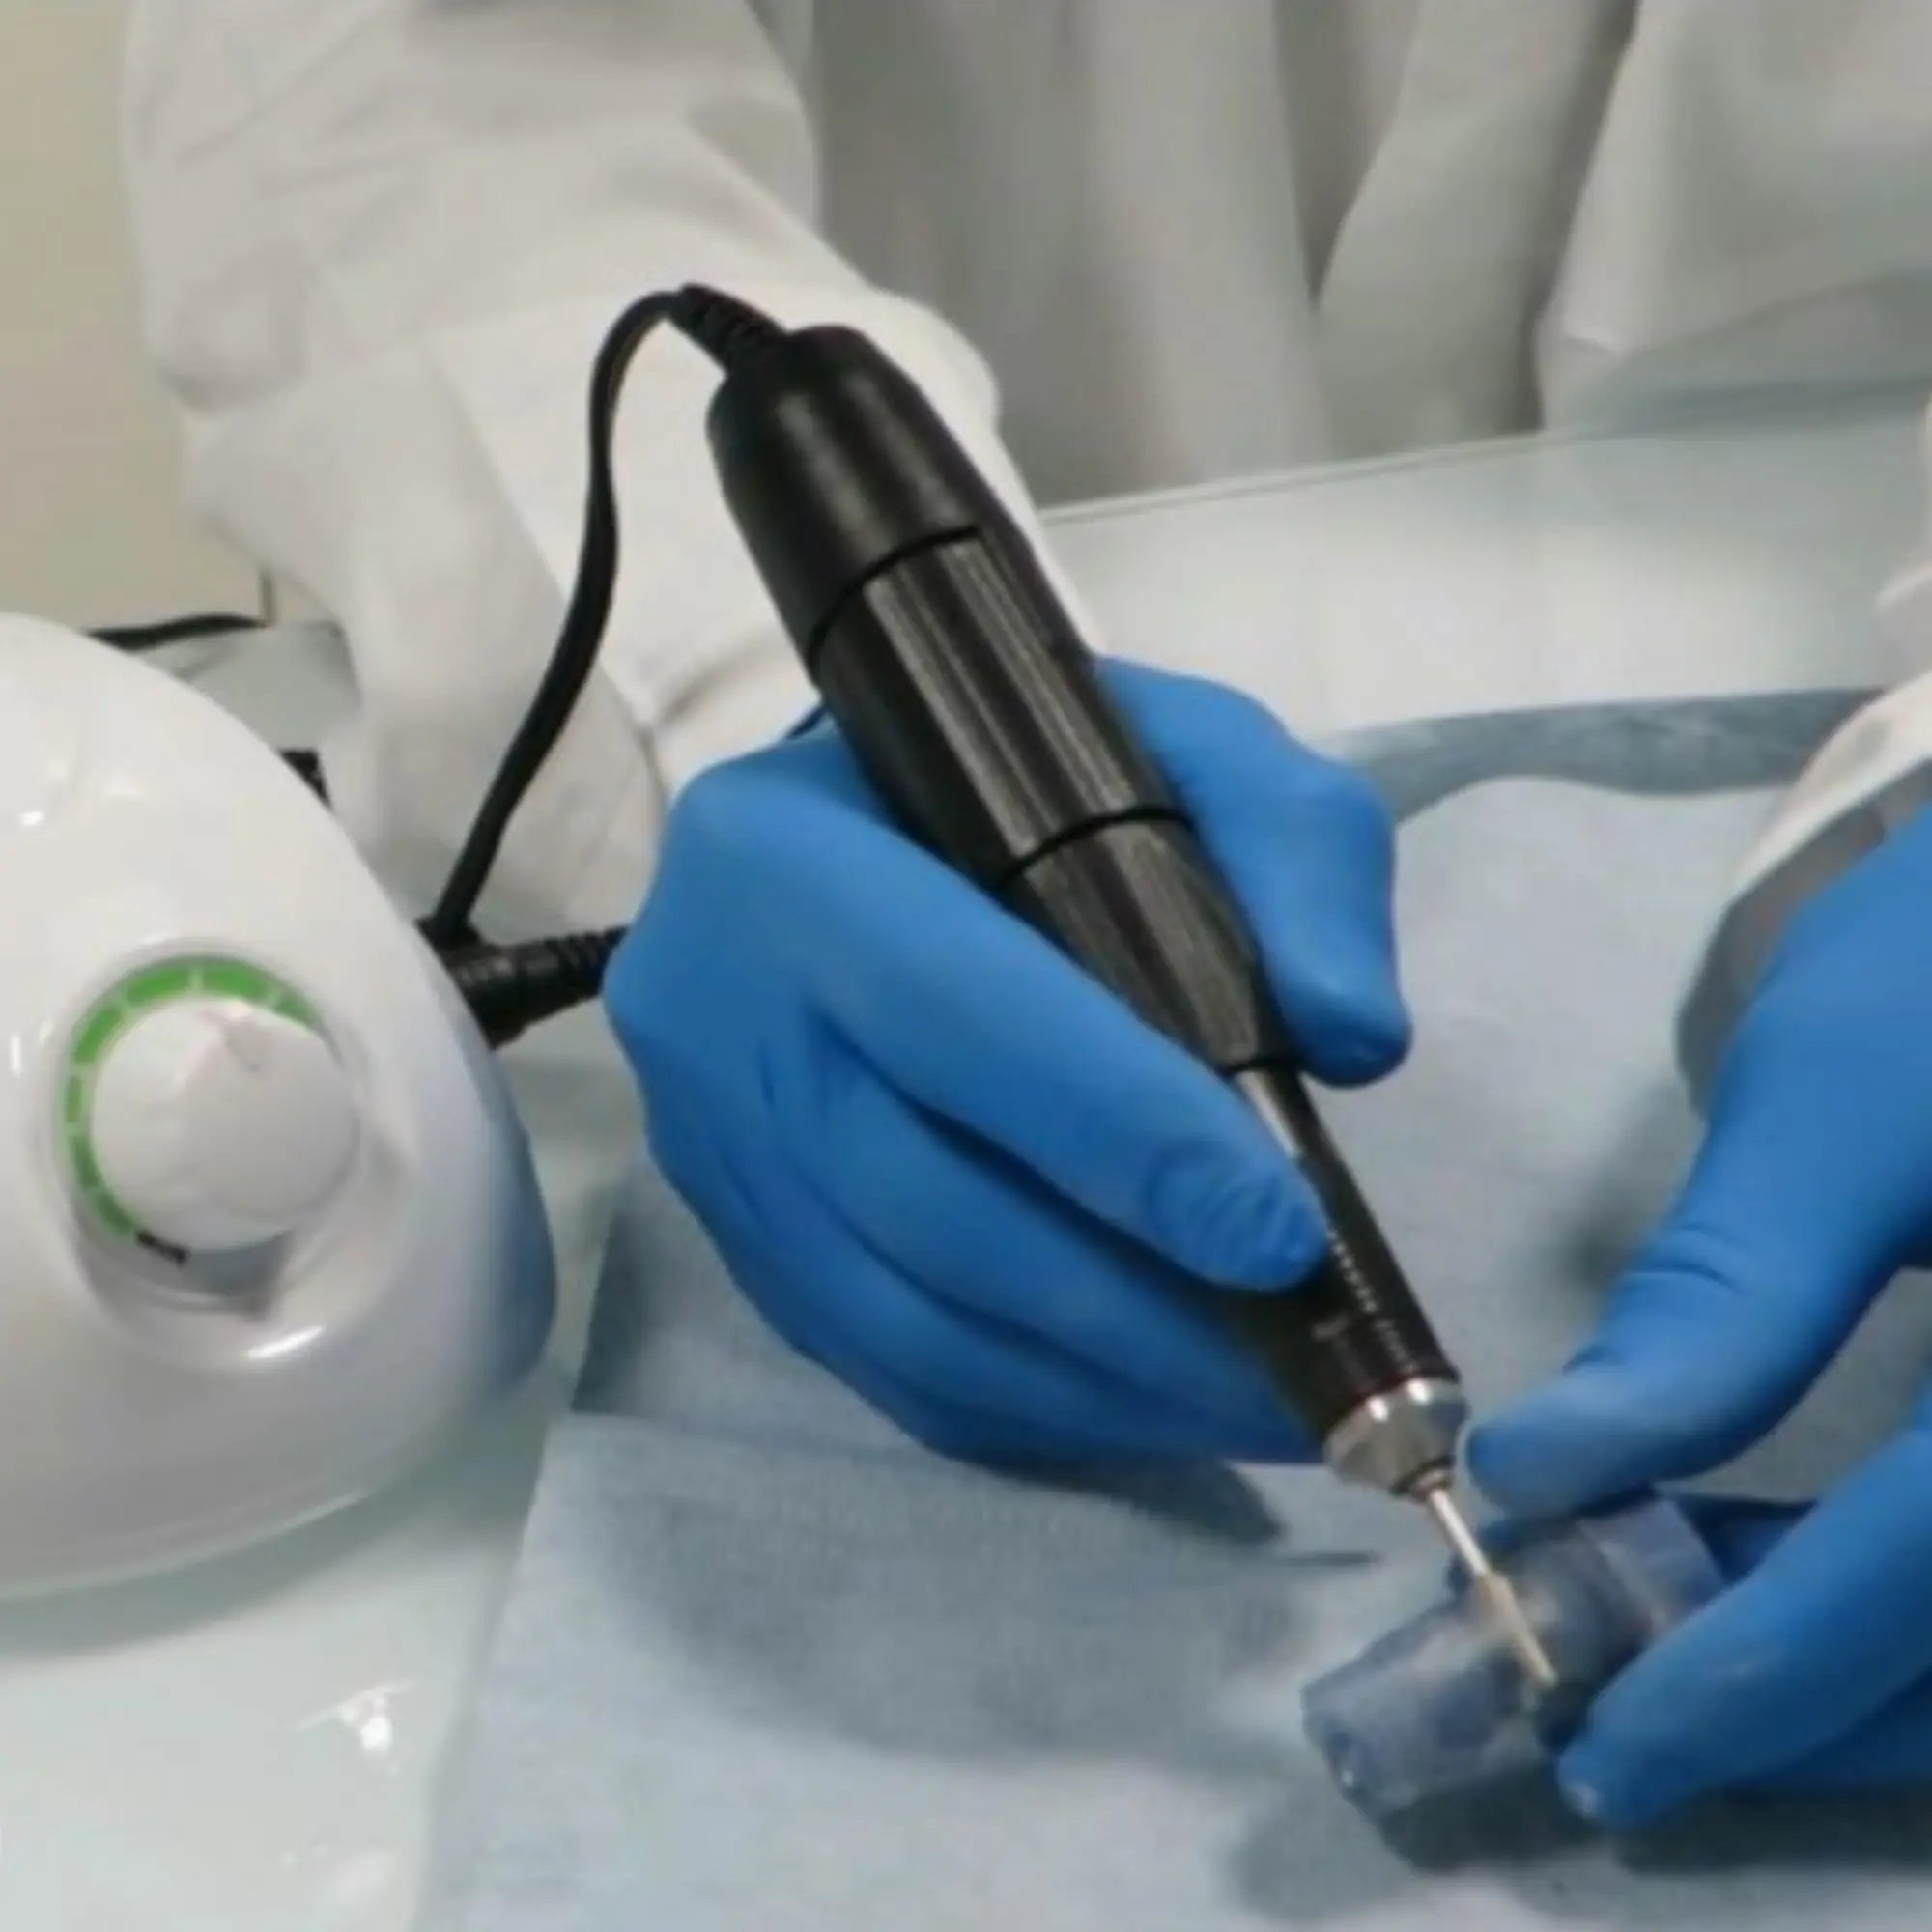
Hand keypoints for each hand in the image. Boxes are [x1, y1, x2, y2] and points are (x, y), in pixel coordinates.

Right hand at [606, 661, 1409, 1464]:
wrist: (853, 843)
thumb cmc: (1021, 789)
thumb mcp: (1177, 752)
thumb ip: (1288, 848)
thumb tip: (1354, 1041)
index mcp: (792, 854)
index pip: (962, 1017)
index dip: (1122, 1137)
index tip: (1281, 1238)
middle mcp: (716, 1015)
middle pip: (927, 1205)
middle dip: (1134, 1310)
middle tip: (1303, 1372)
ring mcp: (714, 1152)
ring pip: (904, 1321)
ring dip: (1098, 1390)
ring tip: (1259, 1409)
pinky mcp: (740, 1246)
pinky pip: (884, 1371)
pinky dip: (1033, 1411)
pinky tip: (1151, 1407)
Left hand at [1471, 803, 1931, 1824]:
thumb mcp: (1826, 1110)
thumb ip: (1714, 1307)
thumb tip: (1537, 1472)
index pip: (1924, 1571)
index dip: (1758, 1677)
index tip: (1602, 1745)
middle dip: (1799, 1714)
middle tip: (1621, 1727)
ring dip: (1858, 1684)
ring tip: (1678, 1658)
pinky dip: (1908, 1621)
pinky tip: (1792, 1586)